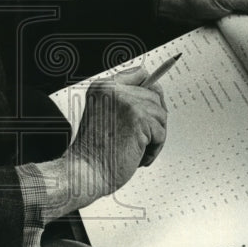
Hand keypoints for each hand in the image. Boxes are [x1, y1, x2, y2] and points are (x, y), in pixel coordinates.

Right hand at [33, 67, 167, 221]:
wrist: (85, 172)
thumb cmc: (95, 151)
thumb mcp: (105, 115)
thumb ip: (125, 101)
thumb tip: (157, 95)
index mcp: (103, 86)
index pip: (140, 74)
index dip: (151, 90)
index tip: (154, 104)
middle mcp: (113, 89)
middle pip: (155, 95)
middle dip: (154, 120)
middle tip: (142, 139)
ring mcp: (126, 102)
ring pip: (161, 114)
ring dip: (155, 137)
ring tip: (136, 149)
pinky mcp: (138, 118)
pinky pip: (161, 132)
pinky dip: (155, 149)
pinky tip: (138, 156)